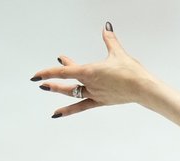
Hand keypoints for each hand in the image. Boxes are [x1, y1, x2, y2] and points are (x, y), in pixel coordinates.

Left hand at [32, 23, 155, 117]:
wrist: (143, 88)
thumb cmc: (132, 72)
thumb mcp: (118, 53)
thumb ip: (110, 40)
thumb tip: (106, 27)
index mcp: (90, 71)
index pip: (64, 71)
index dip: (48, 73)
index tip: (36, 75)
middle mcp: (90, 84)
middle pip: (68, 80)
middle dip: (54, 78)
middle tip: (42, 79)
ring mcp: (95, 94)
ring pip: (73, 92)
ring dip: (59, 90)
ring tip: (47, 89)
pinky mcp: (102, 101)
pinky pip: (82, 106)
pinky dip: (69, 110)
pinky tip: (56, 114)